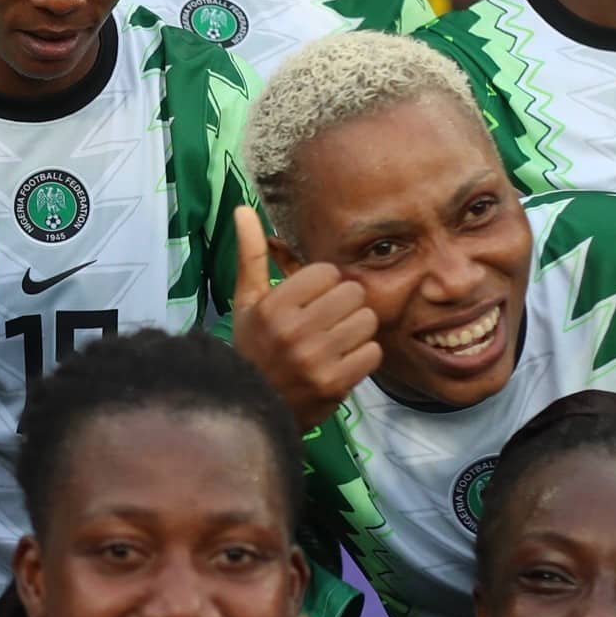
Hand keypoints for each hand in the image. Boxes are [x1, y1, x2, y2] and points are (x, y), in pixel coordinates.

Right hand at [229, 205, 379, 432]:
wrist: (252, 408)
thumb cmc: (253, 348)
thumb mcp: (246, 302)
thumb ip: (251, 255)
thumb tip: (242, 208)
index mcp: (272, 307)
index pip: (327, 272)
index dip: (324, 285)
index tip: (311, 301)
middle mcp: (293, 332)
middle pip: (353, 293)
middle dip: (344, 305)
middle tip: (328, 320)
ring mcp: (315, 360)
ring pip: (367, 320)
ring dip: (356, 329)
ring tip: (336, 340)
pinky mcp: (334, 384)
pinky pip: (373, 352)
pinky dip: (363, 356)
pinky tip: (343, 361)